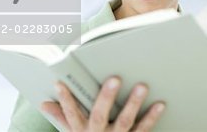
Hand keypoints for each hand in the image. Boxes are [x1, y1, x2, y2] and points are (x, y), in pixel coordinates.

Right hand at [41, 76, 165, 130]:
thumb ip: (62, 118)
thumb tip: (45, 104)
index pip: (71, 114)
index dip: (65, 101)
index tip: (60, 84)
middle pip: (100, 116)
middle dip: (106, 98)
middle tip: (115, 79)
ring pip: (124, 121)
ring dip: (133, 104)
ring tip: (142, 87)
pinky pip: (143, 130)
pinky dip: (152, 117)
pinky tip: (160, 104)